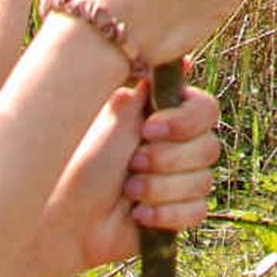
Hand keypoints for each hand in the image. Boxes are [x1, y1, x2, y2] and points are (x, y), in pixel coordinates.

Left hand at [35, 77, 225, 276]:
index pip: (207, 110)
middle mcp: (179, 146)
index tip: (148, 130)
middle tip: (132, 164)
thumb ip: (151, 87)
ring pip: (203, 182)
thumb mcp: (115, 115)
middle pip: (210, 148)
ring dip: (161, 188)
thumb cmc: (83, 161)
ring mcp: (182, 182)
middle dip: (167, 160)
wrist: (67, 217)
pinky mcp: (180, 214)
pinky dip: (166, 214)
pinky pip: (198, 211)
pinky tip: (139, 214)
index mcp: (166, 116)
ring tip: (129, 191)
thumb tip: (182, 59)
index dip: (184, 122)